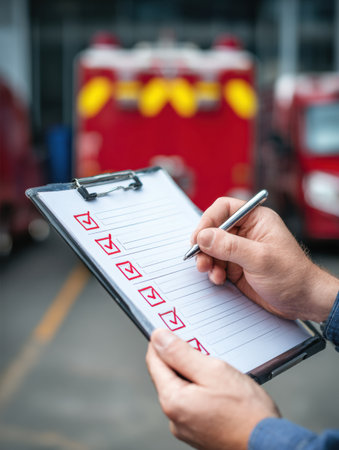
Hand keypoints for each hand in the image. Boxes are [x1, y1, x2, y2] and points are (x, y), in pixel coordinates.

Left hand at [146, 329, 279, 449]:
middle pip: (168, 374)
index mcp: (173, 400)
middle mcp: (174, 417)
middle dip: (183, 358)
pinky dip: (204, 389)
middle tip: (204, 348)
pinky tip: (222, 387)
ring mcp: (187, 426)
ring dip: (196, 373)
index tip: (173, 328)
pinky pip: (194, 401)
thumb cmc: (247, 414)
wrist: (269, 446)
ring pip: (184, 387)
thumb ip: (181, 353)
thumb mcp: (214, 371)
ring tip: (219, 370)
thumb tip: (158, 338)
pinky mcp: (199, 430)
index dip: (163, 341)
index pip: (154, 360)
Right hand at [191, 197, 338, 321]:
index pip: (224, 209)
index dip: (208, 220)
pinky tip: (219, 279)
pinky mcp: (237, 266)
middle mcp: (247, 232)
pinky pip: (217, 264)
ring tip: (209, 272)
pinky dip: (213, 271)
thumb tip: (203, 236)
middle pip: (214, 230)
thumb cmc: (292, 276)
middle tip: (200, 259)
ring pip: (212, 249)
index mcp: (256, 219)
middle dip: (204, 245)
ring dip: (207, 260)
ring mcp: (241, 250)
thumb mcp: (259, 259)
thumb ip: (229, 246)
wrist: (302, 302)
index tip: (198, 237)